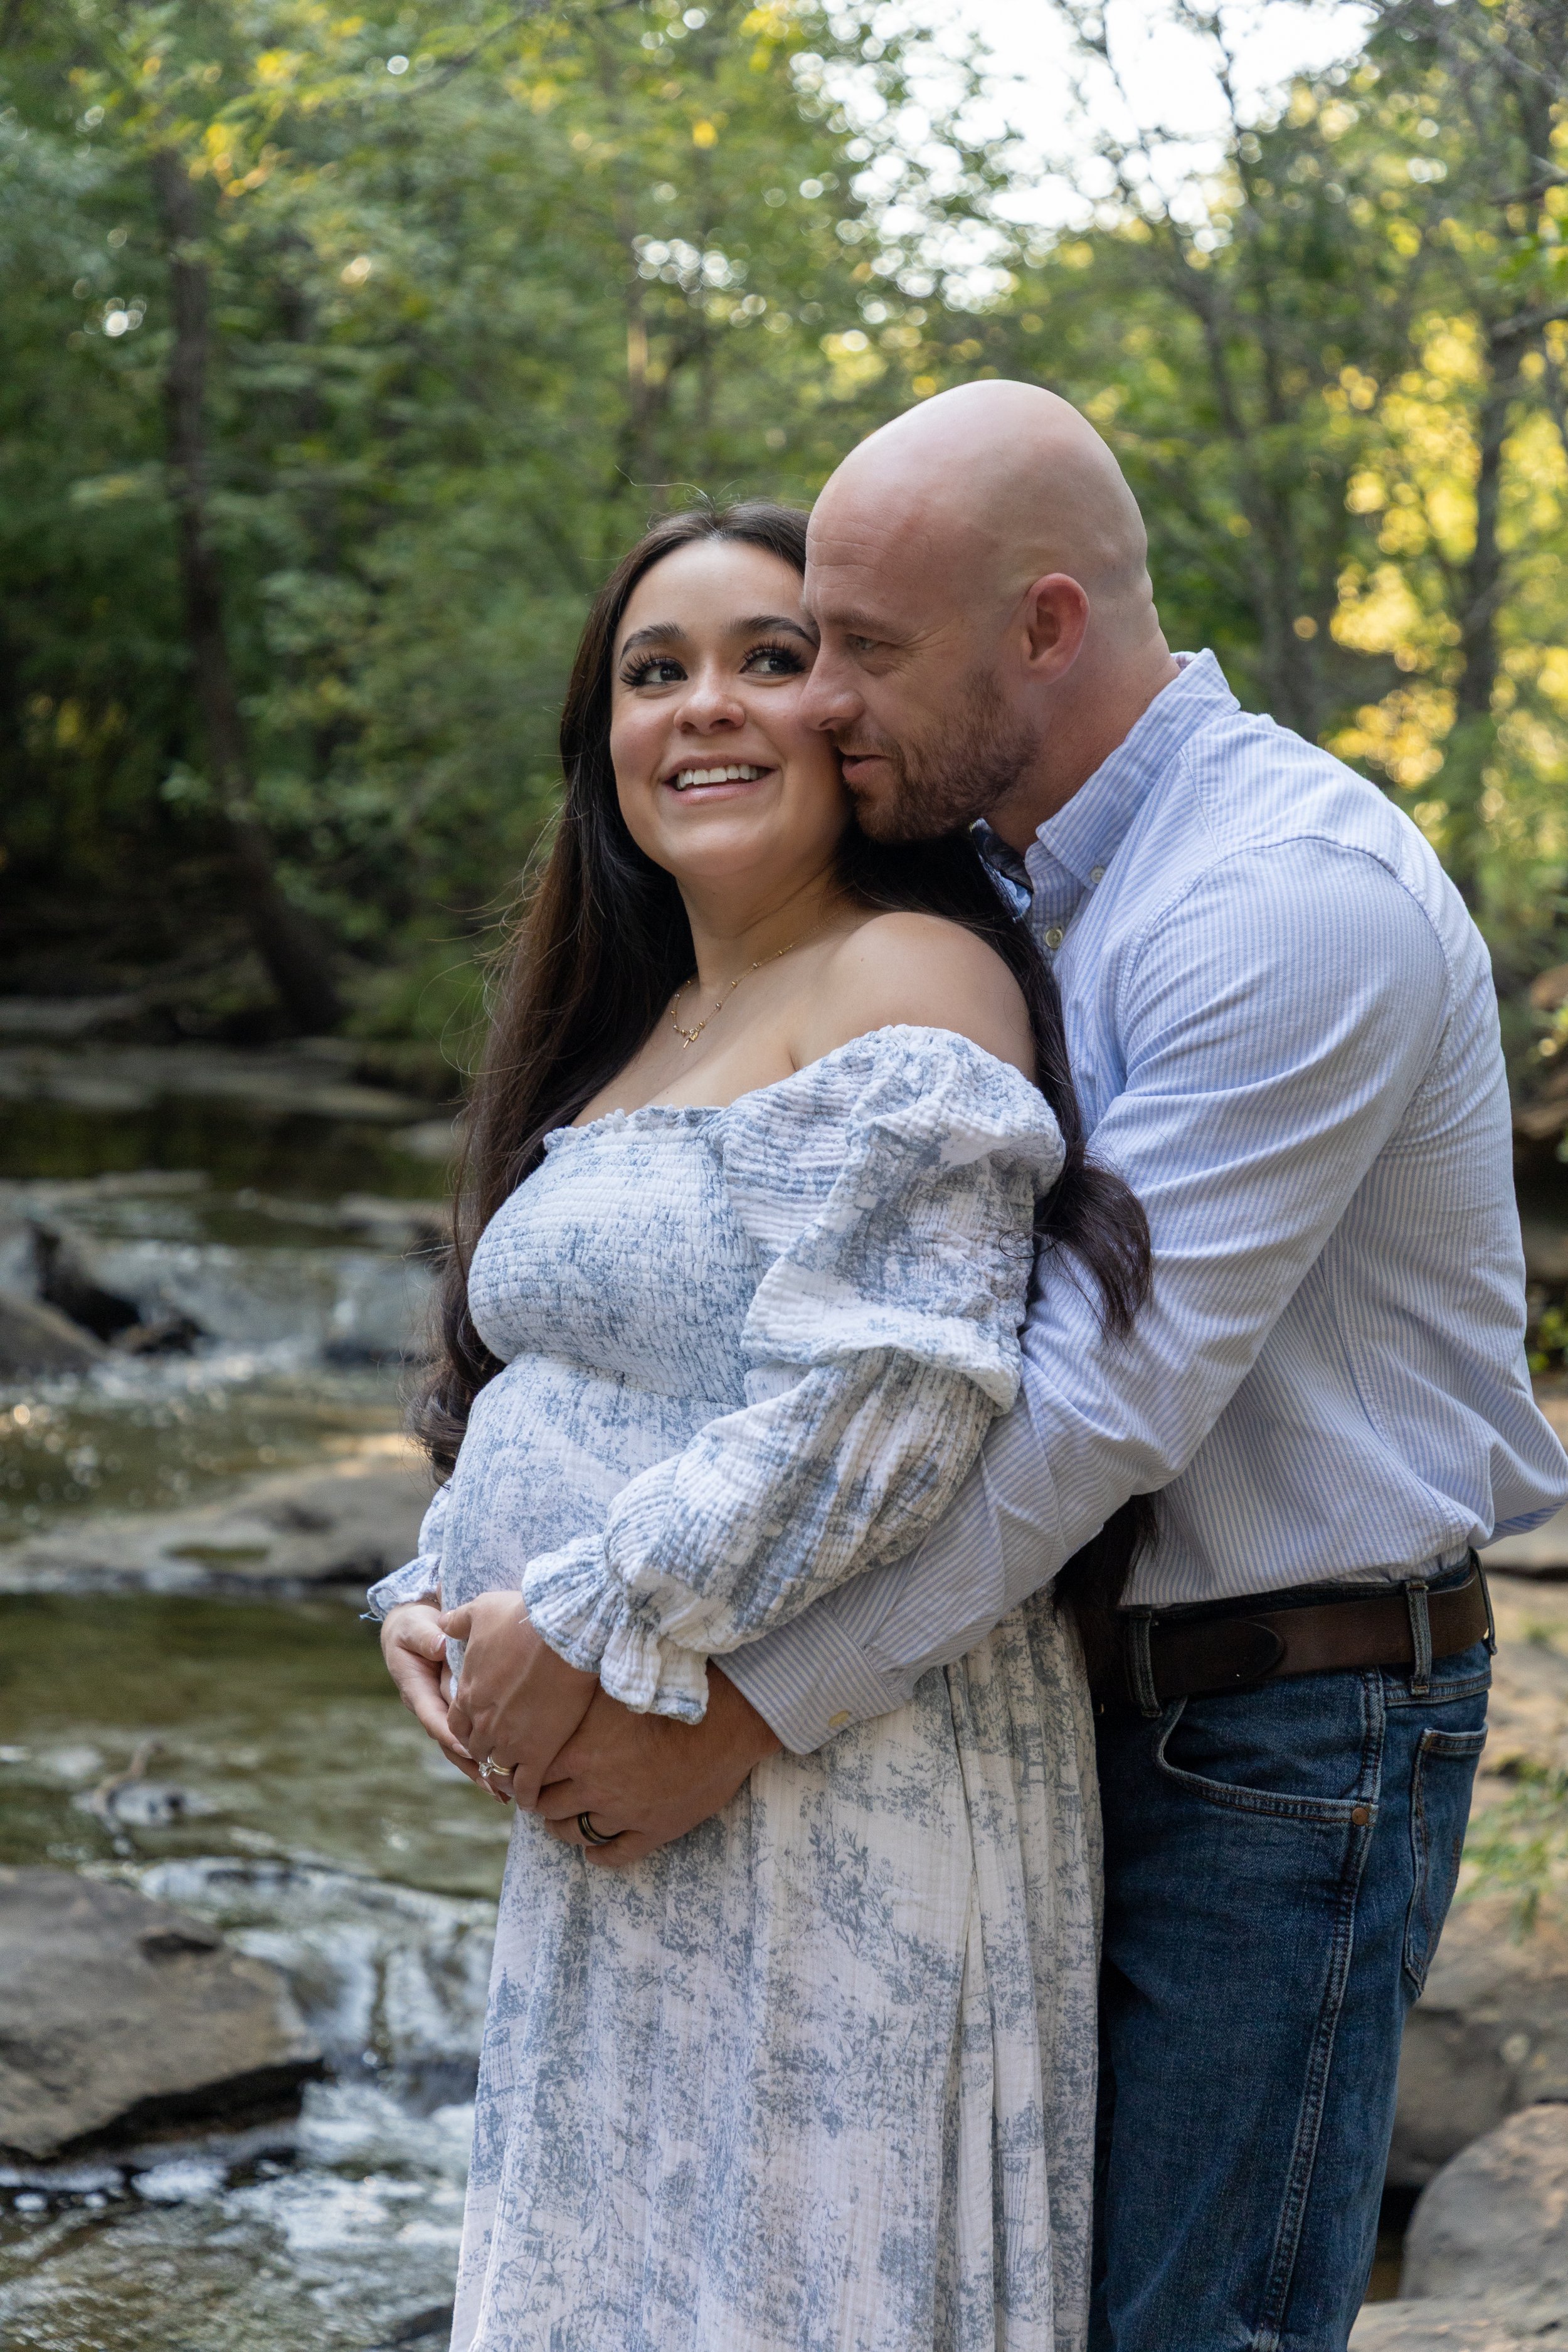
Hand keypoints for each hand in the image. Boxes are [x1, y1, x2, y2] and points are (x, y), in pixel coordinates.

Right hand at [379, 1602, 493, 1793]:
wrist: (415, 1627)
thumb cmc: (414, 1627)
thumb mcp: (415, 1628)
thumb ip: (427, 1637)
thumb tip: (439, 1646)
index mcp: (417, 1691)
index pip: (434, 1717)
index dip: (451, 1734)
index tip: (469, 1748)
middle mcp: (431, 1708)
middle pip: (450, 1744)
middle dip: (471, 1766)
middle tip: (493, 1785)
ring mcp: (445, 1713)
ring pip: (462, 1748)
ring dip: (481, 1769)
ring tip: (503, 1793)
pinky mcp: (460, 1713)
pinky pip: (473, 1738)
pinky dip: (488, 1756)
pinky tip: (507, 1776)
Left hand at [441, 1593, 598, 1810]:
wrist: (562, 1634)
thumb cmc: (521, 1617)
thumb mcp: (481, 1609)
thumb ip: (458, 1621)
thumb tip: (443, 1623)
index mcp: (468, 1693)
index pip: (456, 1723)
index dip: (467, 1729)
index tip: (479, 1731)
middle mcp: (483, 1722)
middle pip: (478, 1748)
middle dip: (487, 1752)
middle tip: (501, 1756)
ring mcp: (510, 1740)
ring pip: (500, 1769)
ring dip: (505, 1776)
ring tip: (515, 1783)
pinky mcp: (537, 1752)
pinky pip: (527, 1784)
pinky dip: (527, 1794)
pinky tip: (531, 1800)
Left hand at [533, 1666, 782, 1867]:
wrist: (724, 1722)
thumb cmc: (669, 1696)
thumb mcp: (614, 1687)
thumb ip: (582, 1697)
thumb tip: (556, 1687)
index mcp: (579, 1752)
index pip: (535, 1774)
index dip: (529, 1774)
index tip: (530, 1773)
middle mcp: (594, 1787)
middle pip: (550, 1807)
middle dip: (542, 1804)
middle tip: (542, 1799)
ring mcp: (624, 1814)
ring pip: (577, 1833)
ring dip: (564, 1830)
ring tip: (562, 1824)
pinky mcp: (654, 1831)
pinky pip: (617, 1854)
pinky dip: (600, 1856)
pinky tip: (594, 1852)